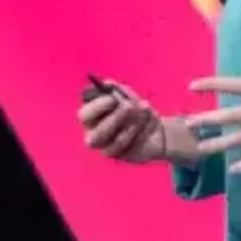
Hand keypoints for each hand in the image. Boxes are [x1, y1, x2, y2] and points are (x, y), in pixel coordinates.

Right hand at [79, 80, 207, 165]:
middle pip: (96, 136)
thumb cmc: (134, 108)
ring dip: (134, 123)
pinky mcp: (124, 157)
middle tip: (130, 106)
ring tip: (146, 108)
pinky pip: (133, 146)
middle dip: (115, 119)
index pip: (84, 116)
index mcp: (91, 118)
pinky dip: (144, 131)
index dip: (97, 107)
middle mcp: (95, 136)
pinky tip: (151, 122)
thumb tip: (107, 83)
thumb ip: (116, 89)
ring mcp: (109, 149)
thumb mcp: (127, 94)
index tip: (113, 98)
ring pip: (117, 141)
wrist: (155, 127)